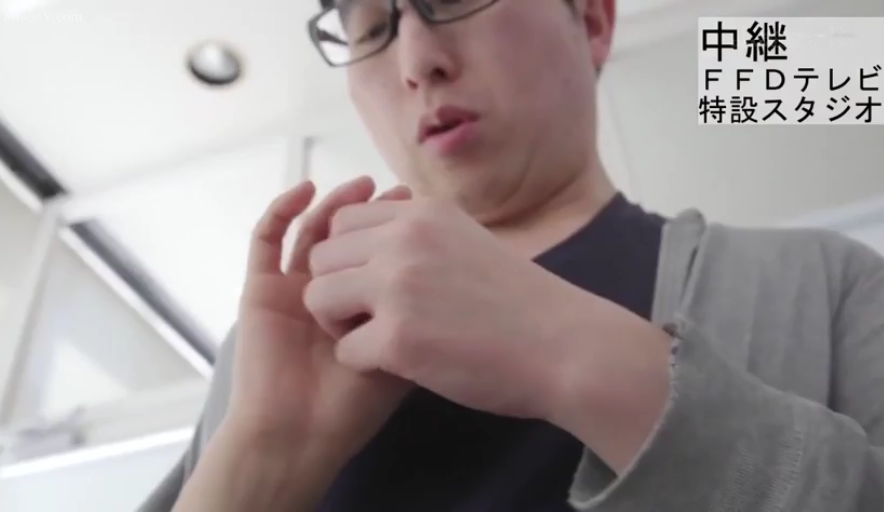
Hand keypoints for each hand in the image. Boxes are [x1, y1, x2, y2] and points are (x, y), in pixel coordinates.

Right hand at [227, 176, 412, 467]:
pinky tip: (306, 189)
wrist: (300, 436)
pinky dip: (282, 211)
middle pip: (349, 237)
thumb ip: (417, 317)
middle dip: (374, 212)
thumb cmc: (353, 407)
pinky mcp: (261, 290)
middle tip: (401, 194)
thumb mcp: (403, 358)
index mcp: (361, 309)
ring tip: (364, 184)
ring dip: (337, 205)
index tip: (427, 210)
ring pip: (313, 231)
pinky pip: (265, 241)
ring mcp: (293, 289)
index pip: (379, 255)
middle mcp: (330, 294)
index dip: (399, 230)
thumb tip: (448, 270)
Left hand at [303, 197, 598, 420]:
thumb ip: (422, 237)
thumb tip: (376, 242)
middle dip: (336, 290)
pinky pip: (344, 349)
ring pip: (318, 298)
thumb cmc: (522, 303)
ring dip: (339, 324)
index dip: (349, 257)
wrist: (565, 346)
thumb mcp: (469, 242)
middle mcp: (404, 239)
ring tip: (378, 339)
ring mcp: (398, 286)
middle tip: (370, 316)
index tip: (373, 283)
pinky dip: (365, 363)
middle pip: (321, 258)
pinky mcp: (398, 337)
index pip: (343, 222)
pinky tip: (401, 364)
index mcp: (422, 213)